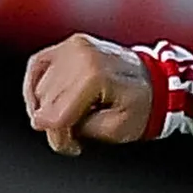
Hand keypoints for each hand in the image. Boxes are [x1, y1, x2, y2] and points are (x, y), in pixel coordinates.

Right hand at [22, 35, 154, 155]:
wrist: (156, 81)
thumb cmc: (141, 105)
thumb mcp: (118, 128)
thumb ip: (81, 128)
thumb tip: (49, 123)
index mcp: (95, 74)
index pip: (58, 111)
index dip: (60, 135)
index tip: (70, 147)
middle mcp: (80, 54)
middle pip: (47, 100)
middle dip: (56, 125)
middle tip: (74, 139)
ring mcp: (72, 46)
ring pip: (40, 87)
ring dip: (48, 109)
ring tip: (71, 121)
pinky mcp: (67, 45)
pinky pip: (36, 68)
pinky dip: (35, 87)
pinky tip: (42, 104)